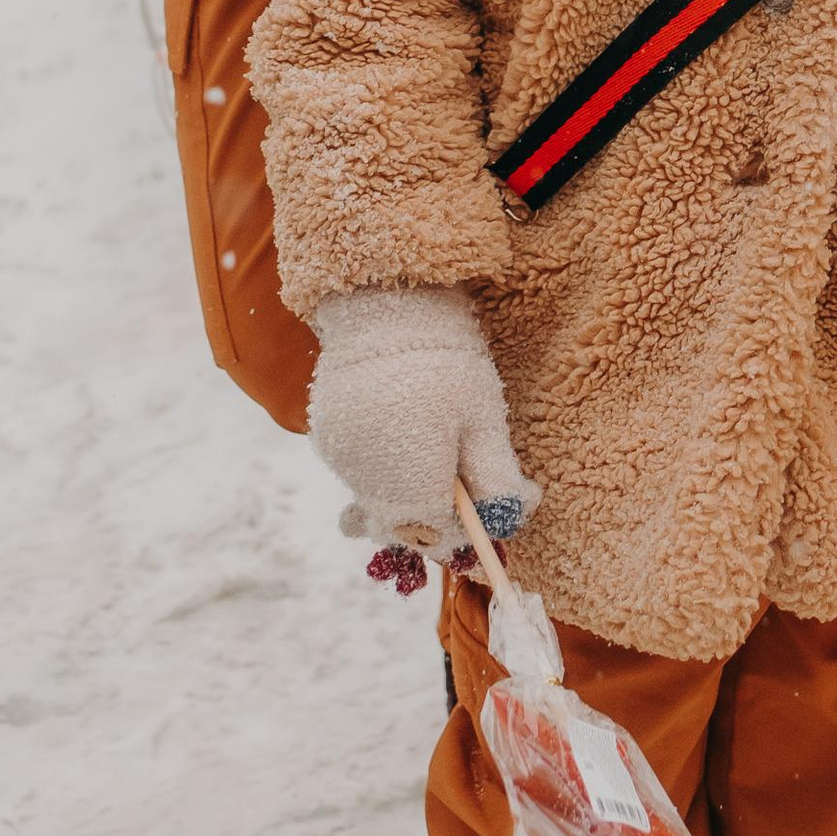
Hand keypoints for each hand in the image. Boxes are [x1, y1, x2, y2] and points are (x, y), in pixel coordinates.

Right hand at [308, 285, 540, 551]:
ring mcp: (340, 460)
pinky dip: (383, 473)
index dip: (466, 531)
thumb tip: (509, 522)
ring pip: (376, 504)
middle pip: (401, 527)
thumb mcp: (484, 417)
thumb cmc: (447, 357)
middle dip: (434, 520)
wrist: (384, 300)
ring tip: (435, 455)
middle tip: (463, 492)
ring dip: (407, 497)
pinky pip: (358, 476)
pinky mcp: (327, 440)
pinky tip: (403, 435)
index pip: (437, 534)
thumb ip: (495, 478)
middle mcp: (366, 479)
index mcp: (409, 478)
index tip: (490, 512)